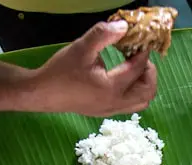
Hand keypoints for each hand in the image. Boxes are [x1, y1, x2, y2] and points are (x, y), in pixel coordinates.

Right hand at [31, 21, 156, 116]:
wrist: (42, 93)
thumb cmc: (60, 71)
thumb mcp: (81, 48)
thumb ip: (103, 35)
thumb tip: (124, 26)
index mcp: (112, 88)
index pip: (138, 69)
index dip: (143, 53)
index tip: (141, 41)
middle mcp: (116, 103)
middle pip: (148, 91)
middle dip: (149, 72)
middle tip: (140, 56)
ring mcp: (112, 110)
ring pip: (142, 101)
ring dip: (144, 84)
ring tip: (134, 67)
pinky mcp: (107, 112)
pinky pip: (131, 105)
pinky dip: (135, 91)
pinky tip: (123, 77)